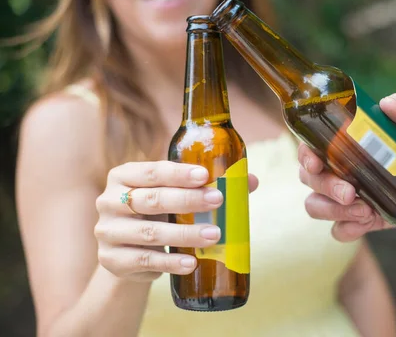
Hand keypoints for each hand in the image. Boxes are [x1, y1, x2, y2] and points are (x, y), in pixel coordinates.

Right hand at [94, 160, 257, 281]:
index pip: (153, 171)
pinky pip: (145, 260)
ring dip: (185, 234)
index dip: (179, 173)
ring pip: (150, 232)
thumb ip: (206, 185)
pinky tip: (191, 262)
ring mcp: (107, 231)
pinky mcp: (111, 260)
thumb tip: (250, 180)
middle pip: (151, 200)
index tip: (205, 175)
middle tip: (218, 201)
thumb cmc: (157, 213)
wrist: (128, 252)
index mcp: (124, 175)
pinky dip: (170, 262)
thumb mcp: (174, 195)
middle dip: (187, 200)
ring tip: (215, 235)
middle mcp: (109, 200)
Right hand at [298, 93, 395, 241]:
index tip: (316, 163)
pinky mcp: (361, 218)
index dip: (305, 156)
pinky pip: (340, 230)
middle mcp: (337, 169)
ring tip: (364, 210)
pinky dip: (348, 229)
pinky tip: (368, 220)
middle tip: (350, 192)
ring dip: (333, 210)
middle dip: (325, 188)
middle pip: (310, 180)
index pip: (309, 147)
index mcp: (341, 143)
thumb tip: (391, 103)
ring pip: (317, 206)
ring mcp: (347, 196)